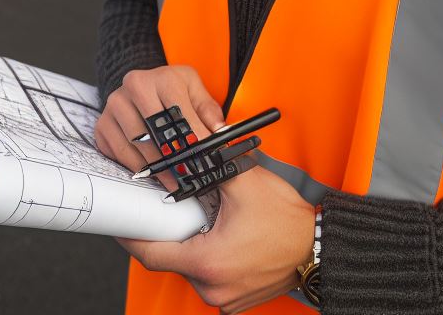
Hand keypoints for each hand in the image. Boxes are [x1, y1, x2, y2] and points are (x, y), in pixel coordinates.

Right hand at [94, 65, 225, 190]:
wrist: (144, 85)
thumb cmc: (173, 89)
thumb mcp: (195, 90)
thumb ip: (208, 110)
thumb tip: (219, 132)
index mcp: (161, 77)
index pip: (177, 111)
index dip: (192, 137)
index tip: (204, 157)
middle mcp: (133, 86)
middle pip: (154, 129)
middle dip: (173, 156)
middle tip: (188, 175)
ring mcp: (114, 105)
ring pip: (136, 144)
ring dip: (157, 167)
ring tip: (175, 181)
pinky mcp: (103, 124)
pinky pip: (119, 153)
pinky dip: (137, 167)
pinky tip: (154, 175)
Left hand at [116, 164, 315, 313]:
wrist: (321, 248)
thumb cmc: (289, 223)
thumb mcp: (246, 183)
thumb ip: (213, 162)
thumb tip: (195, 144)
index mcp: (207, 262)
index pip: (152, 254)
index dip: (132, 236)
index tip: (121, 222)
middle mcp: (212, 288)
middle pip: (173, 258)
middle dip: (172, 232)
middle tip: (175, 208)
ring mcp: (224, 298)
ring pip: (192, 267)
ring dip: (194, 243)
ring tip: (209, 218)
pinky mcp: (236, 299)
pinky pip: (211, 276)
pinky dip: (210, 255)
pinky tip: (223, 234)